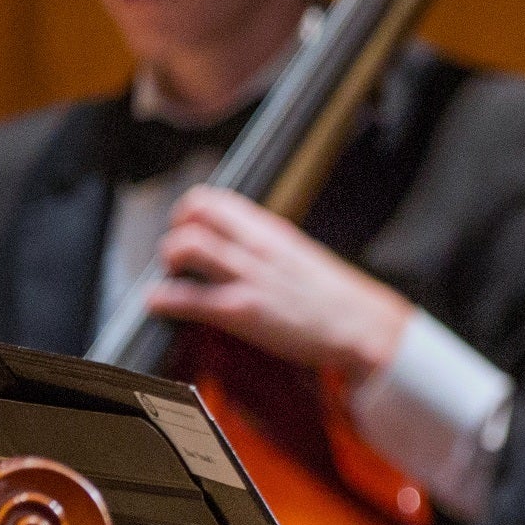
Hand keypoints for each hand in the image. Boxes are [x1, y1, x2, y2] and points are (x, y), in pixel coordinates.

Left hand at [144, 184, 414, 379]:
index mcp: (271, 230)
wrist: (365, 326)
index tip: (187, 226)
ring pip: (186, 246)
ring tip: (173, 275)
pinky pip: (188, 298)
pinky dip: (162, 299)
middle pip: (195, 212)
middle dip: (174, 229)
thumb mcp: (299, 256)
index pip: (215, 198)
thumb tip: (238, 246)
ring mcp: (249, 277)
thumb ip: (266, 247)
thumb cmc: (336, 298)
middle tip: (177, 252)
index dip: (190, 210)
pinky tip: (159, 304)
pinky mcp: (243, 310)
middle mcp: (257, 246)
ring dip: (168, 259)